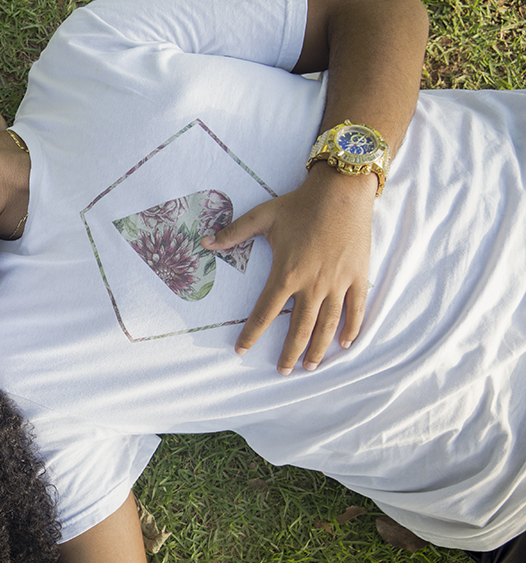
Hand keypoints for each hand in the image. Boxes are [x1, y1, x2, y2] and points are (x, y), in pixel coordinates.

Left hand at [201, 166, 376, 373]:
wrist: (341, 191)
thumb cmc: (299, 204)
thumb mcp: (262, 217)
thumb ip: (233, 233)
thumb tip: (204, 241)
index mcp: (286, 274)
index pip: (264, 314)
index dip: (251, 334)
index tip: (241, 350)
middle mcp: (312, 285)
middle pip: (298, 328)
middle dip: (289, 352)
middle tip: (283, 371)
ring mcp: (337, 283)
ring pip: (328, 324)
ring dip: (318, 348)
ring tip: (310, 366)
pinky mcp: (357, 276)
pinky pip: (356, 309)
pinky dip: (352, 328)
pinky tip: (345, 344)